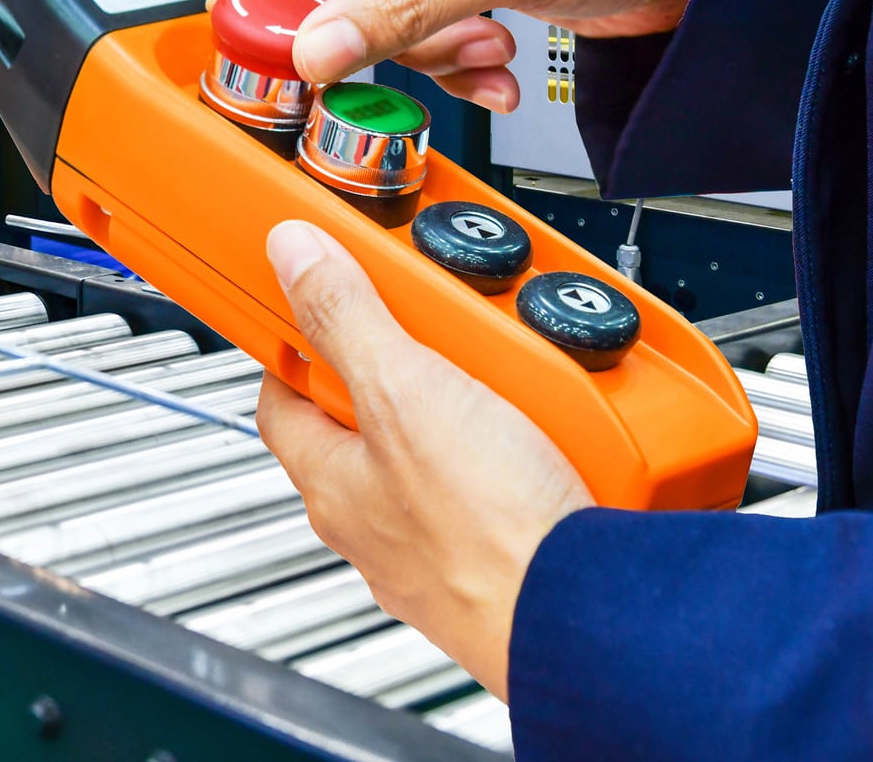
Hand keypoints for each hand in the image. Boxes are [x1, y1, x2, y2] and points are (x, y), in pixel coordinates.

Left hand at [257, 221, 592, 698]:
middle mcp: (377, 522)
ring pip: (437, 453)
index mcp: (332, 482)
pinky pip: (500, 486)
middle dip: (402, 370)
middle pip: (367, 420)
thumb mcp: (403, 392)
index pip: (283, 397)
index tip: (315, 307)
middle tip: (438, 335)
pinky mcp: (507, 557)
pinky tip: (554, 434)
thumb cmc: (489, 532)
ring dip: (467, 410)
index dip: (296, 344)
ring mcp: (441, 546)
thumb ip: (346, 318)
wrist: (590, 616)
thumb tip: (291, 256)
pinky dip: (521, 454)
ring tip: (507, 376)